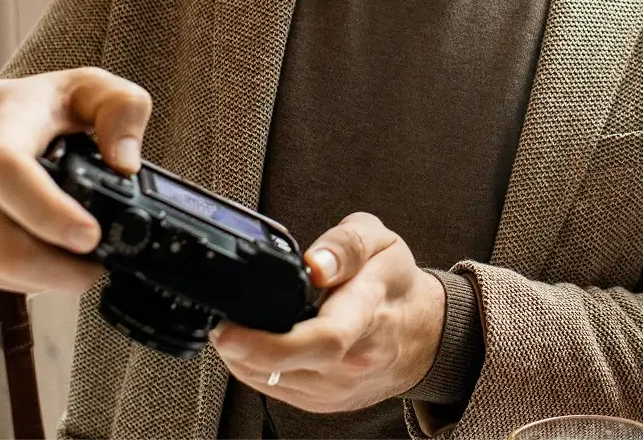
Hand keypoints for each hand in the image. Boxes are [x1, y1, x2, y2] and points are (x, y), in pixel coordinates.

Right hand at [0, 68, 152, 294]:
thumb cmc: (21, 106)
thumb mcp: (81, 86)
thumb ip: (121, 109)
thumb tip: (128, 165)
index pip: (6, 172)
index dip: (49, 212)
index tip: (90, 234)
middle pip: (7, 247)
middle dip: (64, 269)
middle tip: (101, 261)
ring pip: (3, 271)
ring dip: (51, 277)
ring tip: (82, 258)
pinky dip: (31, 279)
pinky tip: (53, 258)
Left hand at [212, 213, 445, 413]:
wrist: (421, 334)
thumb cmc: (395, 283)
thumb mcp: (381, 241)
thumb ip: (345, 245)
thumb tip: (314, 265)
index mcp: (368, 310)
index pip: (324, 338)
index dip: (269, 342)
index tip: (229, 332)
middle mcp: (354, 358)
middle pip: (287, 365)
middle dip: (240, 347)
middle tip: (220, 322)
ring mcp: (337, 387)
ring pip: (270, 381)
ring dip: (242, 356)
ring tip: (240, 324)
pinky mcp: (323, 402)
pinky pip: (273, 389)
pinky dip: (254, 367)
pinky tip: (256, 343)